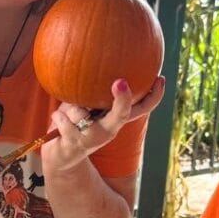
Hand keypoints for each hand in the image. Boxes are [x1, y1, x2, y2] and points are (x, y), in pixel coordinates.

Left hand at [48, 76, 164, 169]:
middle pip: (121, 114)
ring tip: (67, 113)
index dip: (154, 96)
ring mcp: (92, 140)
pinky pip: (65, 121)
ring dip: (70, 108)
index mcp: (115, 120)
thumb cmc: (75, 125)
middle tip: (121, 82)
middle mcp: (108, 131)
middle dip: (122, 100)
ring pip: (81, 112)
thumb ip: (95, 92)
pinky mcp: (75, 145)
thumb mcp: (86, 106)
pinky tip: (58, 118)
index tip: (160, 80)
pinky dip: (59, 116)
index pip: (141, 109)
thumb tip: (103, 60)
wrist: (60, 158)